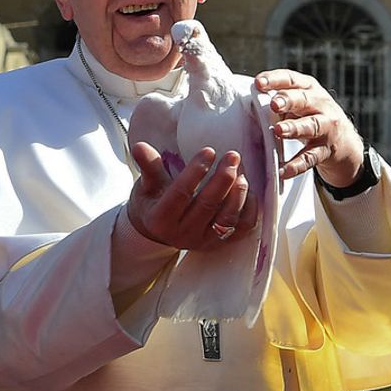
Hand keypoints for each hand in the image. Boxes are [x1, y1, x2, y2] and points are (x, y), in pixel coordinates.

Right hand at [127, 143, 258, 250]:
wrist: (157, 231)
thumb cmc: (152, 202)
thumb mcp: (145, 184)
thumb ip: (148, 166)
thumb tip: (140, 146)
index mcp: (160, 219)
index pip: (180, 194)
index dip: (195, 172)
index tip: (209, 151)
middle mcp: (182, 234)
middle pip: (207, 205)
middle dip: (223, 178)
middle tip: (232, 155)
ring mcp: (204, 241)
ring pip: (227, 218)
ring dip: (238, 192)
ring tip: (241, 171)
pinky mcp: (220, 244)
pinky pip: (242, 228)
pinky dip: (250, 209)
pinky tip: (248, 190)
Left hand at [255, 68, 365, 185]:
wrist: (344, 142)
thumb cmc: (309, 116)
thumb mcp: (297, 103)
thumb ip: (277, 99)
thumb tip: (244, 98)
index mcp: (309, 89)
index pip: (291, 80)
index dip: (275, 80)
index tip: (258, 83)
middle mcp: (320, 105)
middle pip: (304, 100)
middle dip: (289, 101)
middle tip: (274, 105)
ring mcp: (326, 128)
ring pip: (311, 126)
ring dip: (294, 128)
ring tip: (278, 131)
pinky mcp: (326, 150)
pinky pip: (310, 158)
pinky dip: (297, 165)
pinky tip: (284, 171)